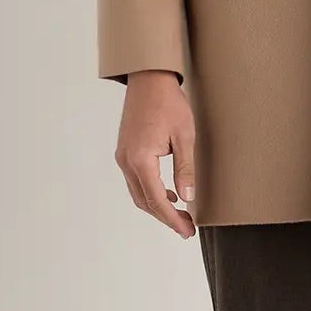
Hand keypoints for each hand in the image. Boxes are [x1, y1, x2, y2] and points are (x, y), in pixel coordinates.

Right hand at [116, 70, 197, 236]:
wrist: (149, 79)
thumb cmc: (169, 103)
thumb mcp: (184, 136)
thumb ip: (185, 169)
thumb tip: (187, 198)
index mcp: (141, 159)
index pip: (157, 200)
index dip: (173, 219)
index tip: (187, 231)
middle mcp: (126, 161)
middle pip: (144, 202)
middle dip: (166, 217)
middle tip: (187, 228)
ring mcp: (123, 156)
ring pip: (138, 193)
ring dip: (157, 206)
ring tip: (180, 214)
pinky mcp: (124, 151)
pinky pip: (135, 181)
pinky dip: (150, 192)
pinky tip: (168, 192)